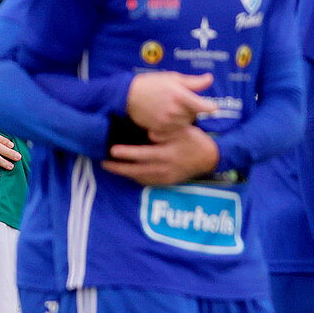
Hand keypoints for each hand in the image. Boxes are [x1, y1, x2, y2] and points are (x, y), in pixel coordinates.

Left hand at [102, 125, 219, 185]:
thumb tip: (150, 133)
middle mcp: (165, 168)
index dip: (127, 153)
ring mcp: (166, 177)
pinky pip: (148, 182)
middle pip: (137, 170)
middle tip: (103, 163)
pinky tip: (128, 173)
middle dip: (119, 167)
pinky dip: (136, 178)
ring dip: (125, 173)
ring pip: (141, 177)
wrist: (210, 158)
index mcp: (167, 154)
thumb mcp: (184, 131)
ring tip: (111, 167)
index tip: (113, 151)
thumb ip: (166, 132)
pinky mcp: (168, 182)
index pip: (143, 155)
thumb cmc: (195, 140)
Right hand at [127, 72, 216, 137]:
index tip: (214, 107)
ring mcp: (167, 120)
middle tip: (183, 103)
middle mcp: (175, 109)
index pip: (204, 106)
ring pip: (186, 123)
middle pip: (195, 115)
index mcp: (180, 95)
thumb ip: (193, 82)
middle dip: (192, 109)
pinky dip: (174, 124)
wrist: (127, 95)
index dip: (211, 107)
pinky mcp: (160, 128)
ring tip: (173, 108)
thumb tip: (210, 79)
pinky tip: (167, 116)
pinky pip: (174, 129)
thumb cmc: (152, 83)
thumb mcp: (172, 78)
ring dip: (184, 118)